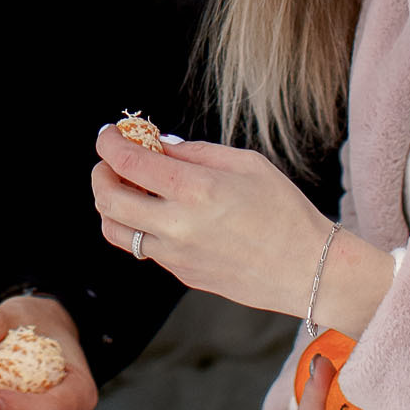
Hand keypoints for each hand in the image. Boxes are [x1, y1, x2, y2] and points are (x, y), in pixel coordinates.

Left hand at [91, 125, 394, 333]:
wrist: (308, 268)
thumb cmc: (284, 209)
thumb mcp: (246, 163)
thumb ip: (195, 152)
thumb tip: (159, 145)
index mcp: (195, 189)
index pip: (128, 163)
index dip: (109, 144)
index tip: (108, 136)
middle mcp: (177, 225)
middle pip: (108, 201)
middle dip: (100, 175)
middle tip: (110, 162)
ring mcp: (177, 255)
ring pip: (116, 231)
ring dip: (111, 206)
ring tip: (129, 189)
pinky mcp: (183, 274)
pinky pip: (145, 248)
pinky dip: (139, 226)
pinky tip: (160, 212)